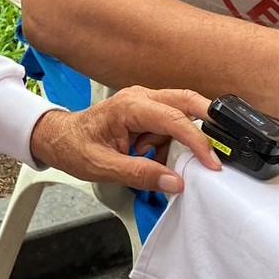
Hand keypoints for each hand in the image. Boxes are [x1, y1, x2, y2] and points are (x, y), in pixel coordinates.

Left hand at [28, 86, 220, 193]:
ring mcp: (143, 102)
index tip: (212, 162)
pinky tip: (145, 154)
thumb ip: (140, 174)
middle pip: (186, 100)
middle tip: (220, 148)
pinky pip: (168, 125)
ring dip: (177, 138)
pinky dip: (167, 142)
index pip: (174, 119)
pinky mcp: (145, 112)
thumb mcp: (103, 167)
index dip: (197, 141)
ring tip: (146, 156)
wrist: (58, 137)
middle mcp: (140, 97)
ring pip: (179, 114)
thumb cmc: (74, 146)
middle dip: (208, 121)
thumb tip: (175, 181)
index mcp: (129, 106)